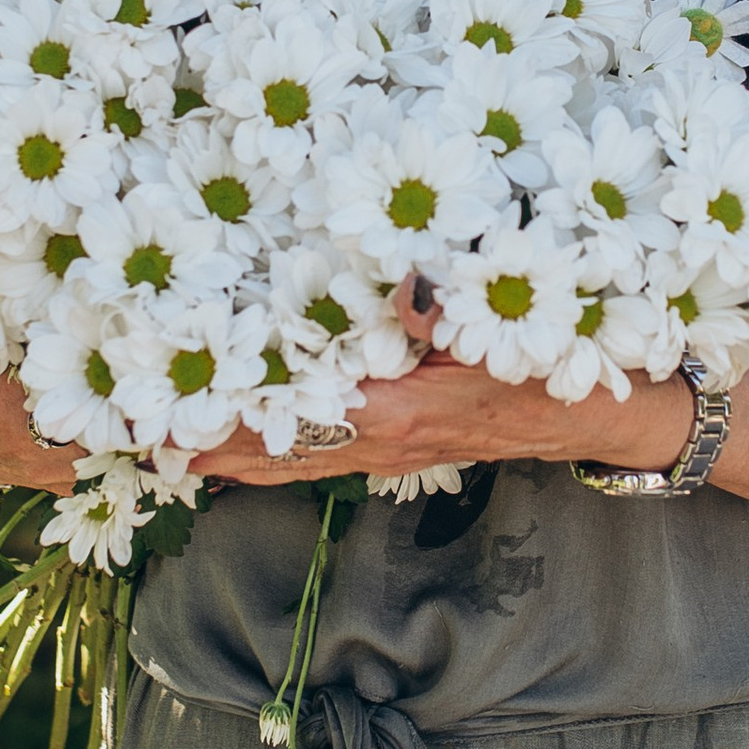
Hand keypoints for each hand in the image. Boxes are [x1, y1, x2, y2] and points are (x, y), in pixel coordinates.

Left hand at [191, 276, 696, 488]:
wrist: (608, 414)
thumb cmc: (556, 366)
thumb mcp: (508, 326)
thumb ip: (447, 306)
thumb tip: (401, 284)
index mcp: (402, 410)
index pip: (300, 418)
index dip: (235, 419)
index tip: (174, 416)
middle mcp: (388, 441)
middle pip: (284, 450)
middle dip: (213, 447)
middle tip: (141, 443)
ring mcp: (396, 450)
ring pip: (301, 461)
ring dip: (236, 461)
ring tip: (170, 458)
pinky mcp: (405, 447)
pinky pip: (328, 459)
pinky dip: (279, 461)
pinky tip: (241, 465)